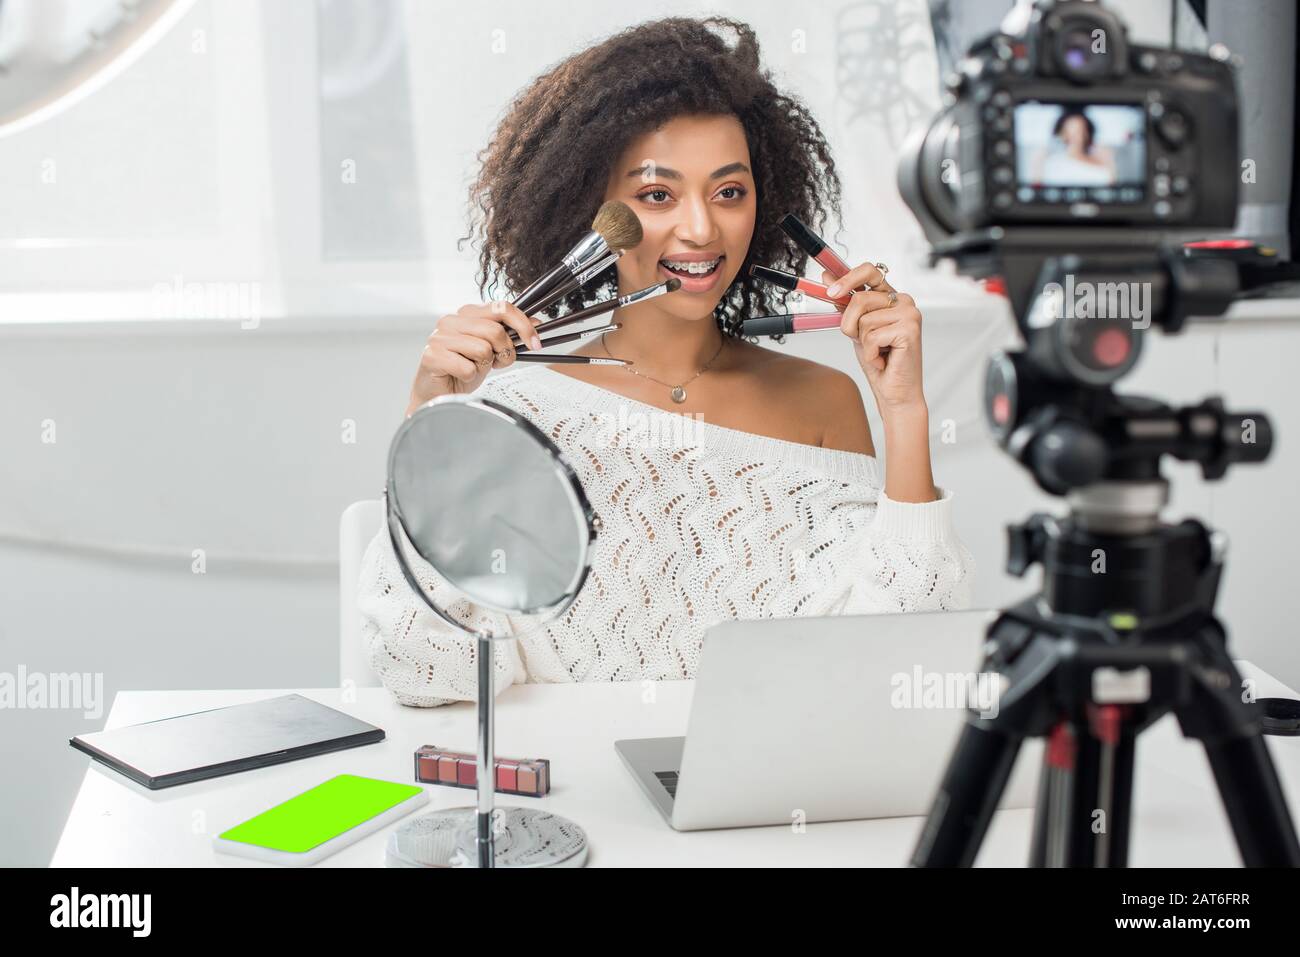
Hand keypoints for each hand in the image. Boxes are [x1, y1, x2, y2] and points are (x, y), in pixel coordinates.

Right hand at [406, 301, 540, 416]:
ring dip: (484, 366)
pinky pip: (468, 368)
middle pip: (495, 331)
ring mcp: (439, 337)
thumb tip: (537, 322)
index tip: (535, 343)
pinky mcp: (432, 355)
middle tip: (497, 363)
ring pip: (483, 349)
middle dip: (504, 352)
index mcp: (467, 313)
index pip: (502, 307)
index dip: (523, 325)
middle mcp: (451, 320)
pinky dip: (470, 377)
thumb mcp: (493, 350)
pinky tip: (461, 376)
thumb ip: (510, 334)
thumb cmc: (463, 370)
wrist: (439, 394)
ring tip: (474, 368)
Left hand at [823, 263, 925, 416]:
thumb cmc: (878, 361)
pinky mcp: (910, 330)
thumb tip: (827, 276)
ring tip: (878, 351)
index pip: (870, 271)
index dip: (848, 278)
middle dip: (850, 325)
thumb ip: (845, 302)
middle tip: (861, 341)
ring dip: (862, 341)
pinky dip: (870, 352)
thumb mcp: (856, 328)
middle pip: (860, 300)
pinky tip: (883, 359)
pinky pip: (871, 336)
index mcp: (891, 296)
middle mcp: (904, 301)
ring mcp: (910, 314)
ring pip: (864, 320)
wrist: (894, 392)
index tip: (830, 291)